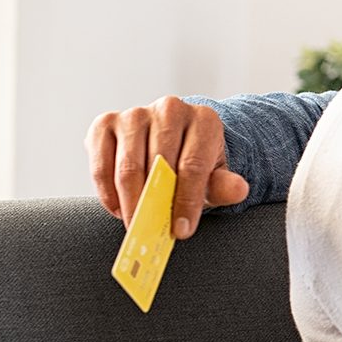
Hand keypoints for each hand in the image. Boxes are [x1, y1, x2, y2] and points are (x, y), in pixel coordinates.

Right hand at [84, 97, 247, 237]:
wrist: (173, 143)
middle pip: (158, 165)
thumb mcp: (215, 176)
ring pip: (128, 167)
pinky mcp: (105, 123)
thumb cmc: (194, 164)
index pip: (193, 165)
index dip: (186, 201)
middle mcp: (169, 109)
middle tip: (152, 232)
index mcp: (204, 120)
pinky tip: (118, 210)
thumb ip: (226, 185)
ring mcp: (134, 114)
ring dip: (130, 202)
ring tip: (135, 224)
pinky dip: (108, 193)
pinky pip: (101, 164)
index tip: (181, 230)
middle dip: (154, 205)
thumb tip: (239, 189)